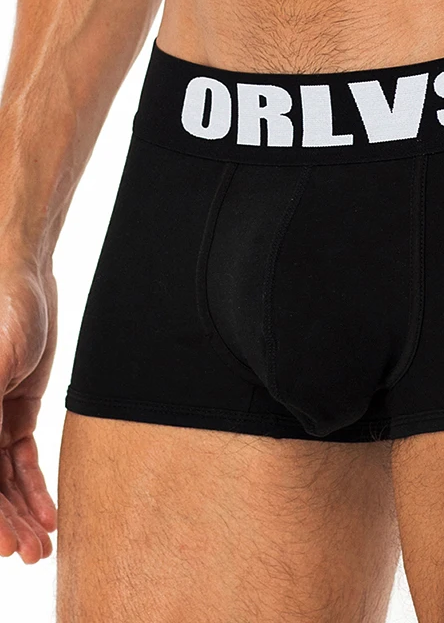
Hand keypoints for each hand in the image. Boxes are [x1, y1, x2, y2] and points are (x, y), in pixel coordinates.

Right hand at [0, 251, 58, 563]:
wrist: (23, 279)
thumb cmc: (3, 315)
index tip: (3, 546)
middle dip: (5, 522)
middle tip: (31, 554)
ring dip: (21, 512)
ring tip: (43, 546)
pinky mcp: (11, 413)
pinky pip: (18, 460)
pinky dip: (32, 486)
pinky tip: (49, 512)